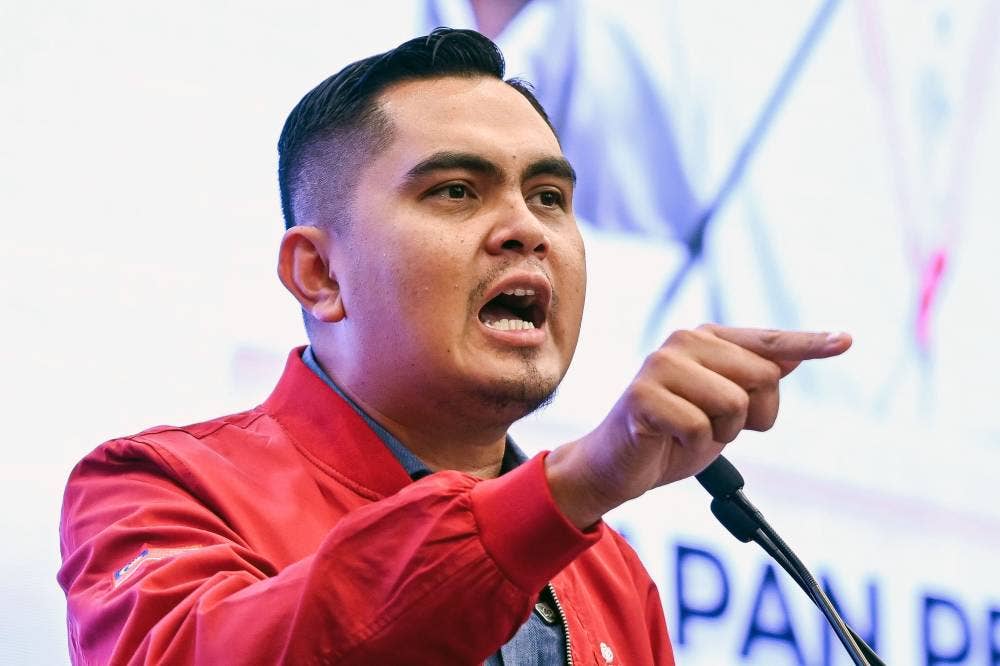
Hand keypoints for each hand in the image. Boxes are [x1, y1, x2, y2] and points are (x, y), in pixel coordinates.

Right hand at [545, 325, 851, 528]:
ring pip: (734, 404)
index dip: (809, 343)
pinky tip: (668, 442)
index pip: (769, 342)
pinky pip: (700, 428)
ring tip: (687, 434)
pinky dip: (693, 448)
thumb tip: (793, 354)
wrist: (617, 466)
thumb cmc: (672, 435)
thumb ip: (754, 380)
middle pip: (762, 377)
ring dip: (720, 434)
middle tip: (712, 428)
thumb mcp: (724, 410)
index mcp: (707, 339)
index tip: (845, 341)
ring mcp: (661, 366)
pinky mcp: (643, 396)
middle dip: (750, 416)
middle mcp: (684, 342)